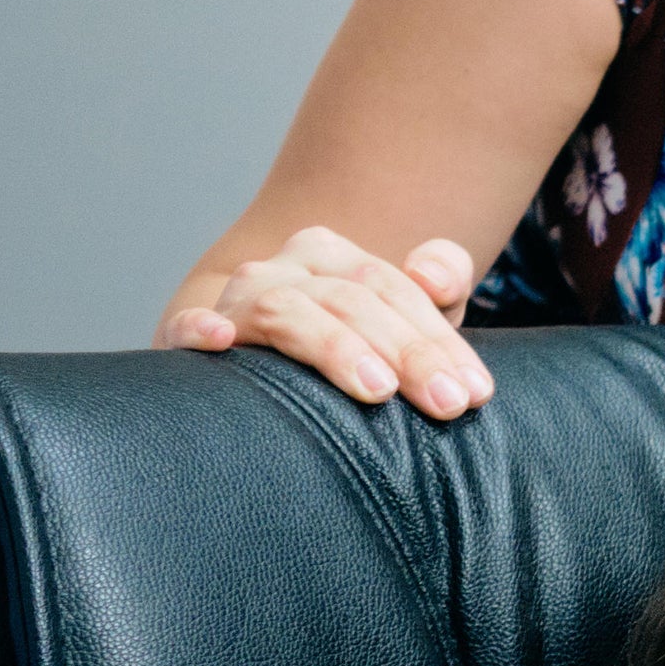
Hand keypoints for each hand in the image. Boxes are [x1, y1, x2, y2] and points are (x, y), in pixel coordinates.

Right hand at [160, 226, 494, 420]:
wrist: (243, 366)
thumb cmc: (344, 349)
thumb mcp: (402, 320)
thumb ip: (438, 285)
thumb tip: (438, 276)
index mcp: (336, 261)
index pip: (397, 288)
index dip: (440, 338)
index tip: (475, 392)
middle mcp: (286, 270)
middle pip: (354, 299)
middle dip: (409, 353)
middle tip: (448, 404)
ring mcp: (237, 301)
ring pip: (288, 309)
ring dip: (335, 346)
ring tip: (378, 388)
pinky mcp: (191, 337)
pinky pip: (189, 324)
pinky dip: (199, 328)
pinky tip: (219, 340)